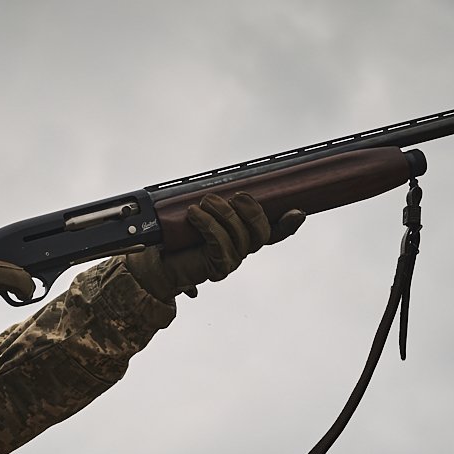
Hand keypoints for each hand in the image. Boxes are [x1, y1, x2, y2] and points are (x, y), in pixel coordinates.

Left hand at [127, 192, 305, 301]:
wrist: (156, 263)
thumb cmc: (177, 236)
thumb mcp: (199, 214)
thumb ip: (216, 203)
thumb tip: (230, 185)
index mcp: (243, 237)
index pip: (274, 232)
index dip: (288, 225)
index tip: (297, 212)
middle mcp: (241, 251)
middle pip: (261, 233)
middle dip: (251, 211)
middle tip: (235, 196)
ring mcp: (230, 262)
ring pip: (240, 236)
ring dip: (222, 214)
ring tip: (205, 203)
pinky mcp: (215, 268)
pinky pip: (219, 244)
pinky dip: (208, 225)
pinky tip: (194, 214)